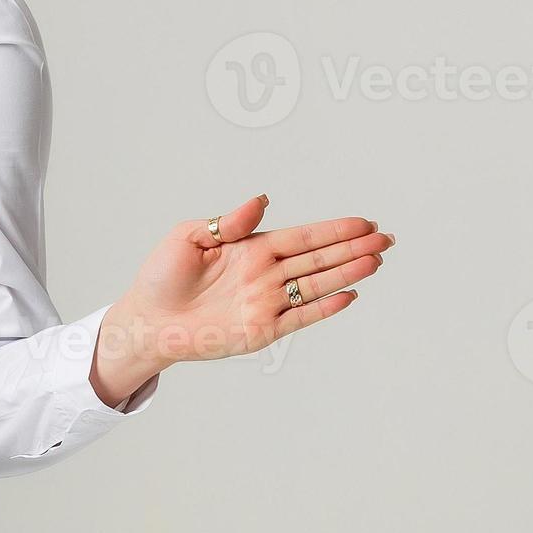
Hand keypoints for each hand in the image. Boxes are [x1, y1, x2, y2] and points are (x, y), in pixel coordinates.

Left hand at [95, 195, 393, 391]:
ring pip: (316, 285)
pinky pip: (299, 317)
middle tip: (386, 239)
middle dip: (353, 248)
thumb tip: (261, 200)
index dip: (334, 230)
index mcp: (252, 247)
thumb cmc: (162, 276)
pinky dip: (324, 307)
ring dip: (347, 273)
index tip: (364, 222)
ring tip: (376, 261)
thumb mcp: (188, 237)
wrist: (146, 320)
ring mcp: (266, 303)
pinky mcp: (261, 331)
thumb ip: (228, 222)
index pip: (303, 236)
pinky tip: (349, 295)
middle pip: (319, 258)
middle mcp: (265, 274)